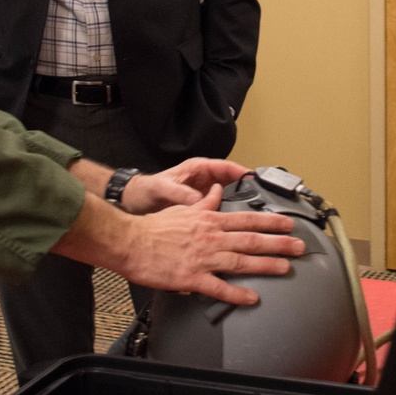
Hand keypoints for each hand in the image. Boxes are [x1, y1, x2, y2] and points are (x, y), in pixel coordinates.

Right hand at [51, 183, 302, 304]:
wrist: (130, 242)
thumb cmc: (153, 228)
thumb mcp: (182, 209)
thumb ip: (203, 202)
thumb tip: (216, 190)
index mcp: (209, 220)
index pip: (247, 219)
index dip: (271, 221)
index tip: (289, 223)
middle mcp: (211, 237)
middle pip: (251, 239)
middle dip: (279, 242)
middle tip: (299, 246)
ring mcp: (203, 258)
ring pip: (241, 261)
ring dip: (266, 265)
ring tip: (285, 268)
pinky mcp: (192, 278)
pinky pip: (219, 287)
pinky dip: (237, 294)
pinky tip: (252, 298)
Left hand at [121, 158, 249, 214]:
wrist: (134, 204)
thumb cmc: (146, 190)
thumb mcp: (161, 188)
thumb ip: (180, 192)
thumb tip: (198, 199)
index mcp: (197, 169)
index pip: (225, 167)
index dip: (241, 172)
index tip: (254, 179)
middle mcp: (203, 180)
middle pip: (231, 182)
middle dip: (245, 190)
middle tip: (261, 199)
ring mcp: (203, 195)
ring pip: (227, 197)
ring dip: (238, 204)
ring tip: (252, 216)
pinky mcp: (200, 209)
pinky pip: (218, 210)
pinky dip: (226, 216)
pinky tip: (234, 227)